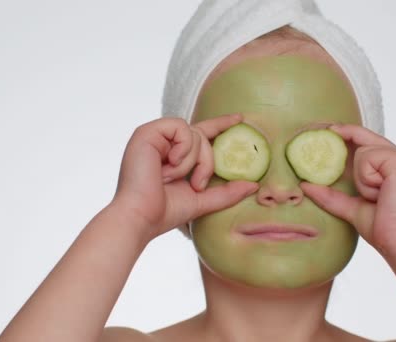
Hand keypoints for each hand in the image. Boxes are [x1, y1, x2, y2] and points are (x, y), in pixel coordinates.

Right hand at [112, 114, 258, 240]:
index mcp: (173, 154)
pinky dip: (183, 149)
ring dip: (192, 160)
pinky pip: (181, 128)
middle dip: (207, 162)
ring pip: (195, 133)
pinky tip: (170, 163)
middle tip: (198, 184)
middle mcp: (163, 142)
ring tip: (173, 177)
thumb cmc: (165, 211)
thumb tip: (254, 185)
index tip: (240, 119)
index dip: (221, 124)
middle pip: (203, 136)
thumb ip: (226, 192)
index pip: (201, 134)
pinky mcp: (147, 132)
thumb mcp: (202, 200)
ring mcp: (154, 135)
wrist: (142, 217)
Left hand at [300, 124, 395, 256]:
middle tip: (321, 129)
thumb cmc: (384, 229)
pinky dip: (366, 178)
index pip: (371, 143)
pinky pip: (368, 158)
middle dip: (344, 138)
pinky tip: (380, 193)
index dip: (349, 134)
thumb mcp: (353, 208)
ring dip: (361, 178)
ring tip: (377, 197)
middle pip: (366, 141)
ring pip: (363, 151)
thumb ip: (332, 195)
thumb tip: (305, 185)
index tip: (328, 129)